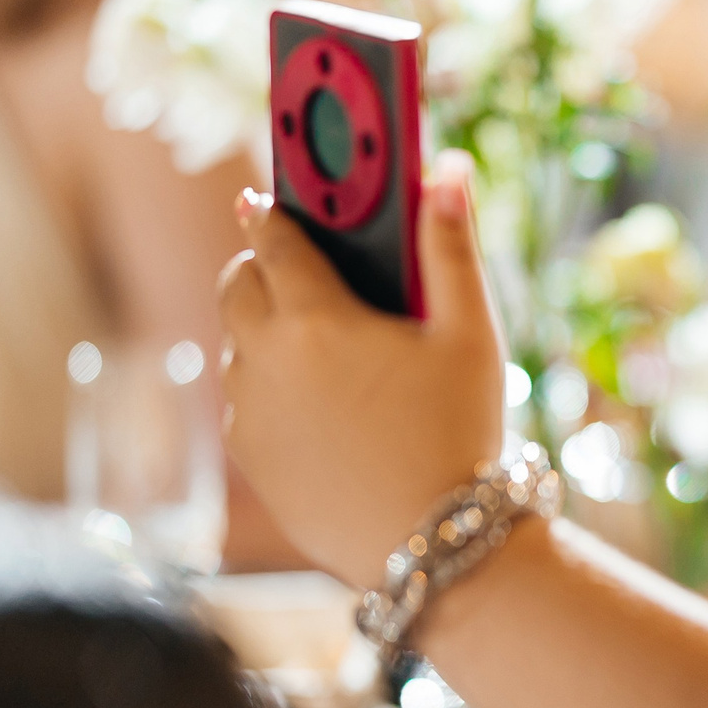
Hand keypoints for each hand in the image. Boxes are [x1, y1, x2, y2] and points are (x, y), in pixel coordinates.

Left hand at [217, 153, 505, 586]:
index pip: (273, 237)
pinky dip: (270, 390)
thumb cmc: (458, 432)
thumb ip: (450, 245)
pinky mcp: (249, 455)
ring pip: (238, 346)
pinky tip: (321, 406)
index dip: (272, 211)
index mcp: (316, 316)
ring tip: (320, 345)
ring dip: (265, 331)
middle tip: (295, 269)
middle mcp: (265, 358)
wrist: (431, 542)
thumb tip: (446, 165)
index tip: (270, 198)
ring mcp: (248, 410)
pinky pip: (245, 403)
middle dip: (259, 266)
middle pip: (237, 284)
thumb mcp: (470, 334)